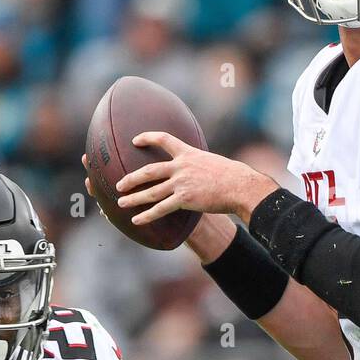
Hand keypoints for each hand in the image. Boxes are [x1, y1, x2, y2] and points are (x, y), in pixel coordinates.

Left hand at [113, 132, 278, 224]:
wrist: (240, 185)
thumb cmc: (233, 176)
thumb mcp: (213, 162)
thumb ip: (200, 165)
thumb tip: (199, 170)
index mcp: (189, 154)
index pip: (164, 139)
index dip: (148, 138)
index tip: (135, 140)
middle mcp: (181, 167)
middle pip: (149, 171)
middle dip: (131, 178)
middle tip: (118, 184)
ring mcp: (181, 183)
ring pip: (151, 192)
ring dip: (134, 198)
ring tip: (121, 203)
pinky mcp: (185, 199)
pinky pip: (161, 209)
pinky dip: (147, 216)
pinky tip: (137, 221)